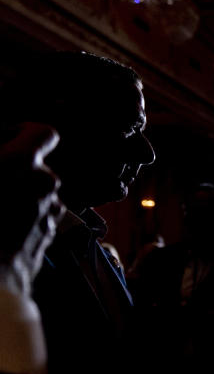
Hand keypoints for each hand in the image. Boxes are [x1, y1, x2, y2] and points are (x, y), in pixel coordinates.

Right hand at [0, 123, 63, 295]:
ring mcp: (49, 213)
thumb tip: (1, 156)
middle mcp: (43, 185)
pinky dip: (24, 219)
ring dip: (21, 198)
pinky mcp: (47, 239)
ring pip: (40, 196)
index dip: (24, 135)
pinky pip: (39, 220)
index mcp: (20, 164)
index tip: (5, 141)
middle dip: (17, 174)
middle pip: (38, 169)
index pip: (42, 133)